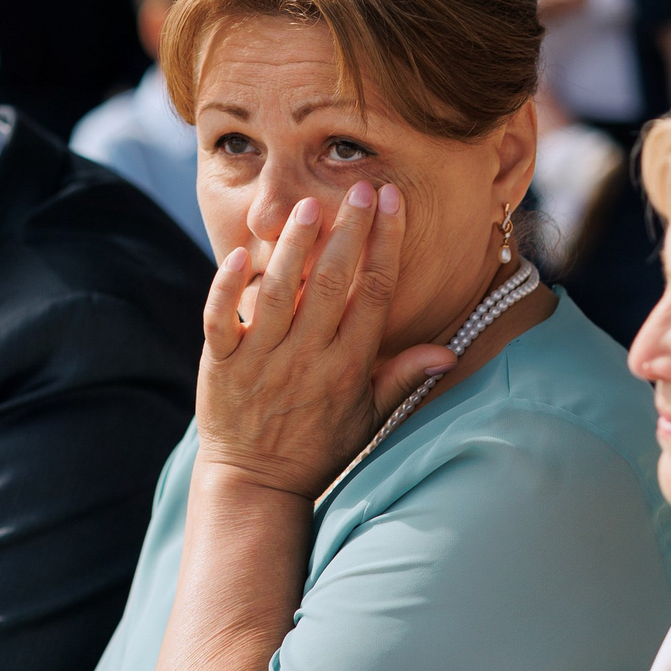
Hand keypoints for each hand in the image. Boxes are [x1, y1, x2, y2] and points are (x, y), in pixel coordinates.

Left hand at [196, 181, 452, 502]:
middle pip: (331, 283)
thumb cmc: (318, 447)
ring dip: (294, 246)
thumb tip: (449, 352)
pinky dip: (226, 286)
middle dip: (348, 232)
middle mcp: (307, 358)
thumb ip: (403, 377)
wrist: (255, 483)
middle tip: (359, 188)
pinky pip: (221, 318)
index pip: (373, 295)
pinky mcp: (222, 364)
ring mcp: (261, 360)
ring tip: (309, 206)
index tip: (391, 204)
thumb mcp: (368, 417)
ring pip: (279, 292)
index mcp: (348, 367)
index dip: (385, 245)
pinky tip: (239, 254)